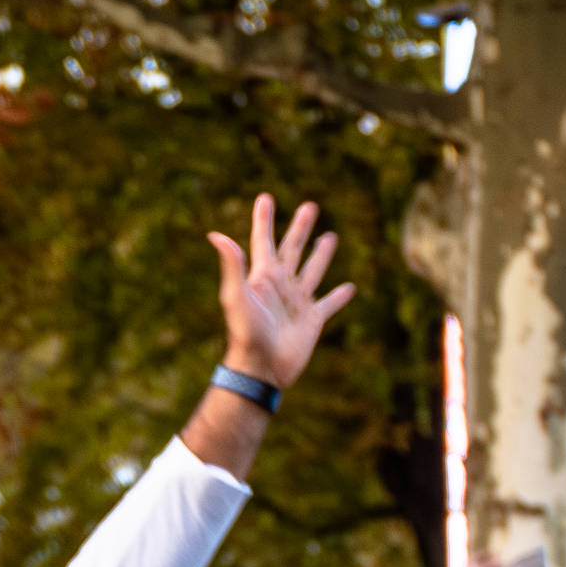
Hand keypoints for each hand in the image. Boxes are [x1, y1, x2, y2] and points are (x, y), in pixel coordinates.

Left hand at [211, 194, 356, 388]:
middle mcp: (281, 286)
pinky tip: (349, 287)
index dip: (264, 219)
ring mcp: (297, 302)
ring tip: (330, 237)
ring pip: (313, 271)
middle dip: (300, 227)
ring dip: (321, 255)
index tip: (265, 197)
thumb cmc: (246, 334)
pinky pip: (329, 304)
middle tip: (310, 206)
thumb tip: (215, 234)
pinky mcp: (312, 321)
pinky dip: (340, 296)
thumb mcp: (236, 296)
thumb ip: (232, 265)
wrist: (261, 369)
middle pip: (293, 249)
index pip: (264, 241)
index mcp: (263, 276)